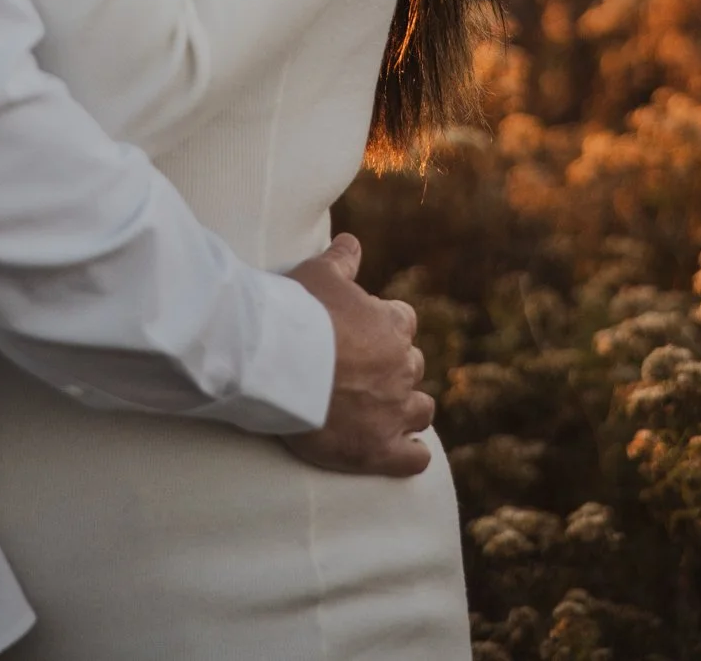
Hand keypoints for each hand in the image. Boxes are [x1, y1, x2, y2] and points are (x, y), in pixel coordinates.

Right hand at [282, 234, 434, 477]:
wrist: (280, 362)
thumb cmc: (298, 312)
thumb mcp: (319, 273)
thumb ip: (342, 258)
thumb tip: (352, 242)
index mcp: (392, 325)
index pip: (404, 322)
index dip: (385, 326)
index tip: (364, 332)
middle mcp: (402, 368)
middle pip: (412, 366)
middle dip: (394, 368)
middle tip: (363, 372)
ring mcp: (394, 411)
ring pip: (420, 410)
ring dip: (408, 408)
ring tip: (385, 410)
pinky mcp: (380, 449)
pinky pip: (414, 458)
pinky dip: (412, 455)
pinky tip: (405, 452)